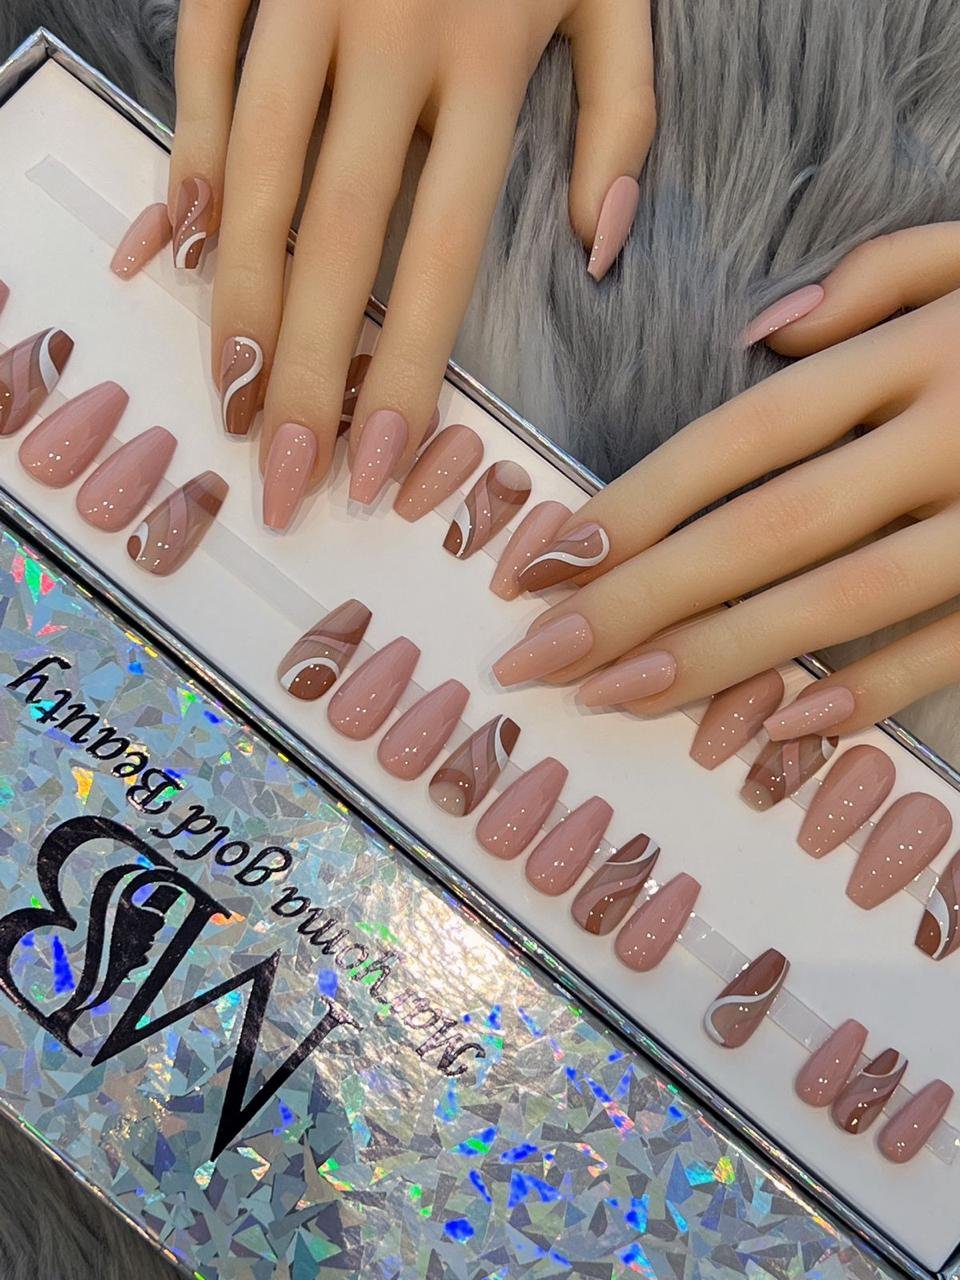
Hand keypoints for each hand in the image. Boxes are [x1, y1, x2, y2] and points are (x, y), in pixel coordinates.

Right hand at [168, 0, 655, 524]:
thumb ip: (623, 117)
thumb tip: (599, 251)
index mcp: (490, 59)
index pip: (440, 255)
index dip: (403, 373)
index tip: (376, 468)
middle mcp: (389, 36)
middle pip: (333, 235)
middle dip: (302, 369)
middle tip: (280, 478)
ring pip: (251, 165)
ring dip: (233, 291)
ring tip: (226, 395)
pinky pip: (203, 60)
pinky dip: (186, 152)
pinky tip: (176, 246)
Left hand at [492, 223, 959, 740]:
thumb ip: (875, 278)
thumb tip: (764, 333)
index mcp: (916, 351)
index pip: (740, 437)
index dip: (635, 503)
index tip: (545, 562)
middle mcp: (950, 431)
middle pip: (766, 528)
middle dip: (640, 600)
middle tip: (538, 659)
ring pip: (845, 598)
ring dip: (722, 658)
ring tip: (617, 699)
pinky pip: (957, 640)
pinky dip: (875, 686)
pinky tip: (784, 729)